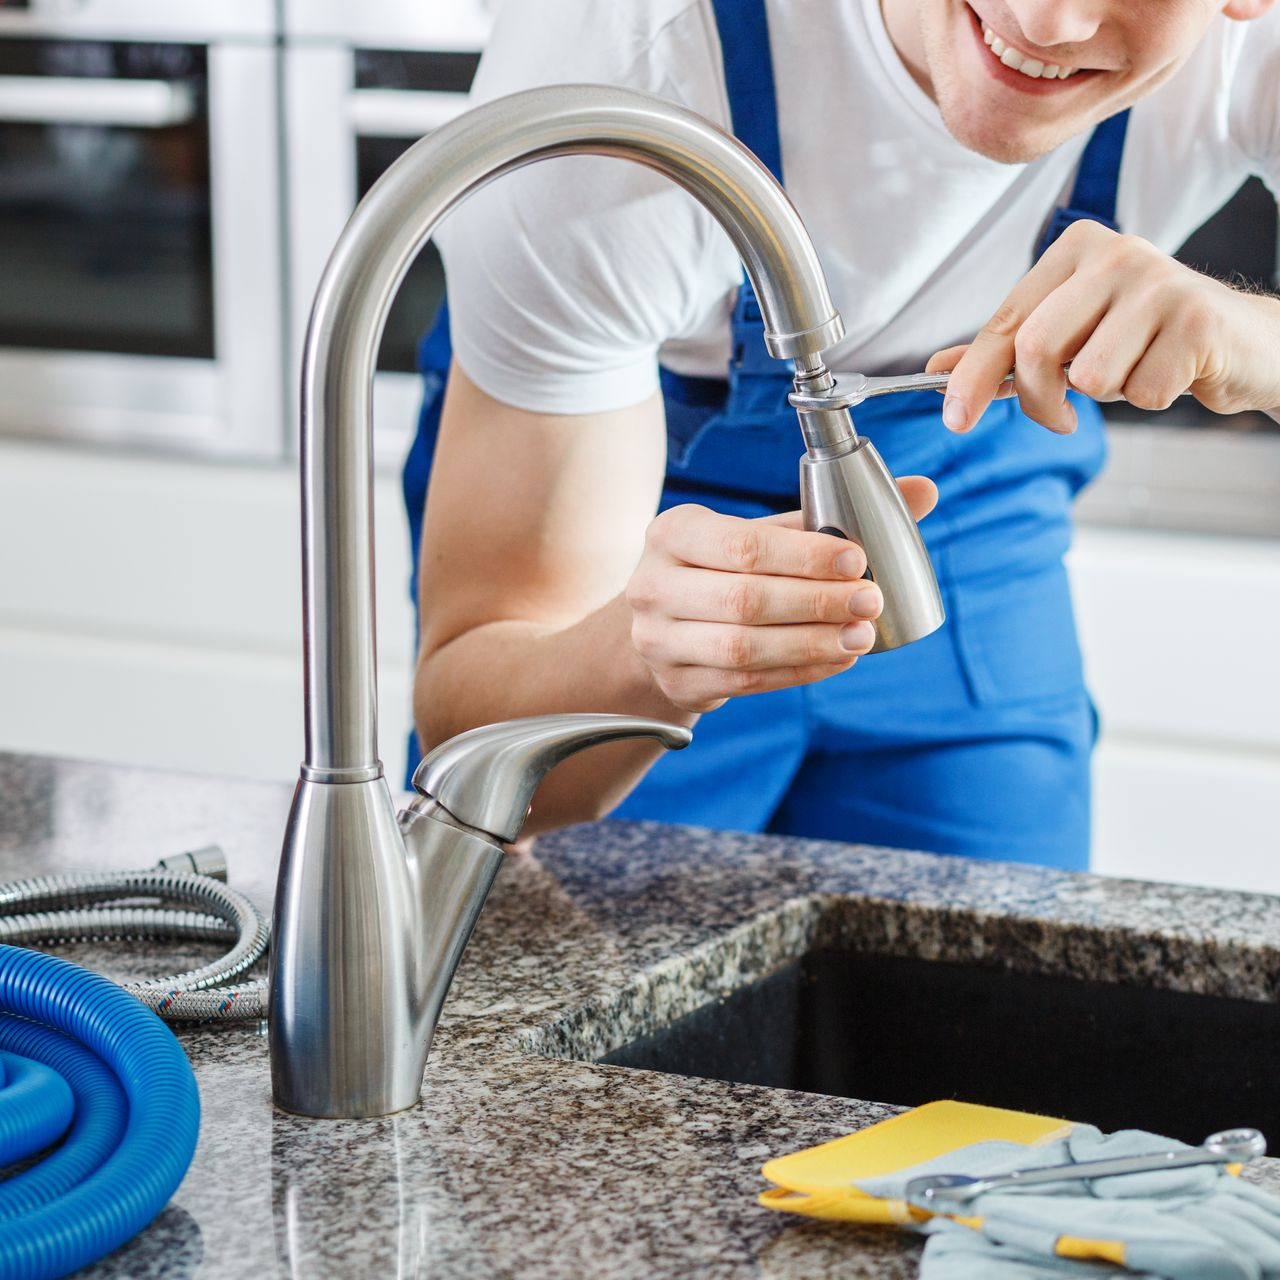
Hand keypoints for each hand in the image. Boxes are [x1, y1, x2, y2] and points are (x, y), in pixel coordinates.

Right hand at [624, 479, 936, 712]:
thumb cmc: (724, 568)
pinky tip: (836, 659)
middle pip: (745, 600)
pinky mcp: (678, 681)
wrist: (665, 625)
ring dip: (810, 644)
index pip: (743, 546)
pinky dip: (798, 671)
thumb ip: (831, 516)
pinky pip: (746, 681)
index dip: (804, 557)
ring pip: (743, 647)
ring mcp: (659, 640)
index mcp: (673, 532)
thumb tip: (924, 490)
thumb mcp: (762, 534)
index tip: (859, 560)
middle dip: (816, 603)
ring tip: (860, 636)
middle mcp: (653, 585)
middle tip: (871, 601)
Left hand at [926, 219, 1279, 433]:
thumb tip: (939, 368)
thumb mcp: (1073, 338)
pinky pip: (1140, 392)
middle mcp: (1114, 254)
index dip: (973, 377)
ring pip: (1088, 376)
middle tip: (1061, 418)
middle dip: (1039, 401)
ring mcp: (1158, 282)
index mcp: (1075, 250)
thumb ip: (1007, 351)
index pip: (1005, 322)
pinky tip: (1173, 372)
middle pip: (1035, 349)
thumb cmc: (1149, 340)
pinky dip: (1150, 399)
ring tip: (1136, 370)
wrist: (1245, 341)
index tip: (955, 418)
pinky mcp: (1196, 320)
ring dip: (1106, 397)